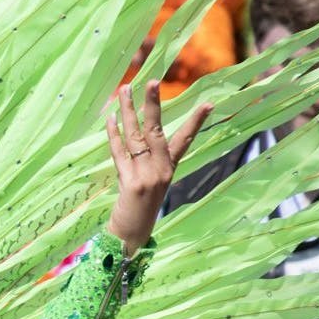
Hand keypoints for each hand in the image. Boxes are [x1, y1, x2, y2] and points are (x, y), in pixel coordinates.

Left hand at [104, 80, 209, 255]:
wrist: (131, 236)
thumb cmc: (138, 210)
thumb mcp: (149, 184)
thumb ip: (145, 162)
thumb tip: (134, 136)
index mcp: (169, 169)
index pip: (185, 140)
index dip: (195, 122)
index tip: (208, 104)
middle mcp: (161, 170)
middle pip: (157, 130)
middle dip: (154, 104)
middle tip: (152, 81)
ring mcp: (147, 175)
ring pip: (136, 136)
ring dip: (128, 111)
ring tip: (124, 90)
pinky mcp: (131, 183)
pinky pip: (119, 152)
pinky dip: (113, 134)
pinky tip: (110, 118)